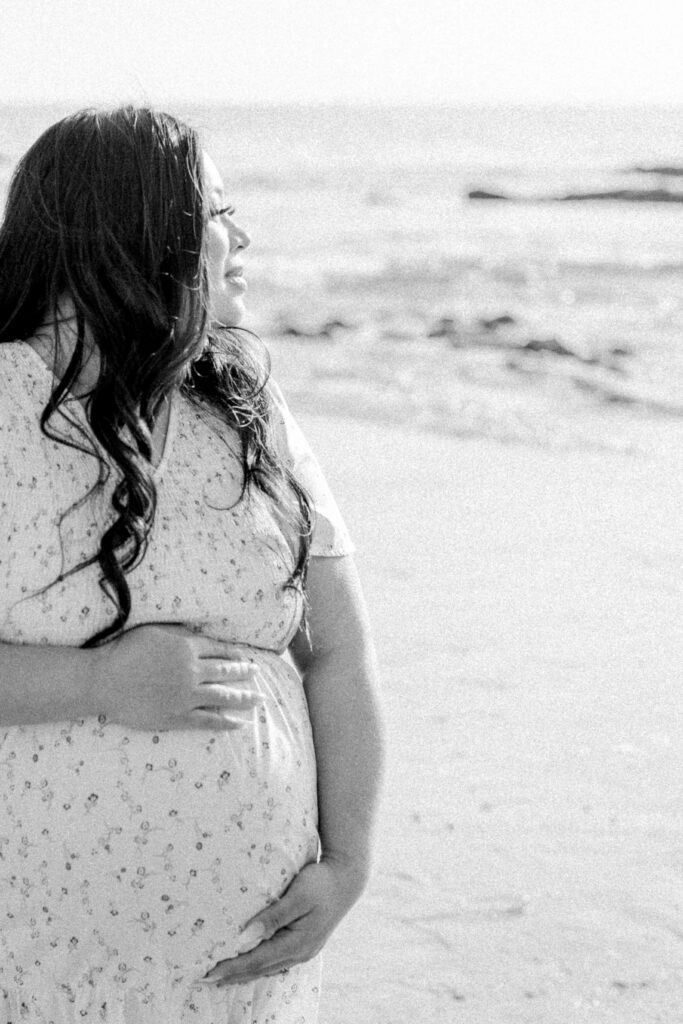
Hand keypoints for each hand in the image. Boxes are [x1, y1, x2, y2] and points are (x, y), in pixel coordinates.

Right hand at [91, 622, 261, 731]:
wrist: (105, 680)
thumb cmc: (124, 651)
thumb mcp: (154, 632)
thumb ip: (179, 633)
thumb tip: (197, 635)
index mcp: (186, 648)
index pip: (218, 650)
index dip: (234, 654)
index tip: (245, 657)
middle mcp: (192, 671)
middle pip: (225, 671)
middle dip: (244, 673)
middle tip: (258, 674)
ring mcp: (187, 695)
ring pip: (223, 696)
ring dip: (244, 697)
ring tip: (259, 699)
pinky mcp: (178, 716)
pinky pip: (208, 720)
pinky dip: (225, 722)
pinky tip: (239, 723)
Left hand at [197, 857, 367, 986]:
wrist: (347, 879)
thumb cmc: (321, 882)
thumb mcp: (297, 895)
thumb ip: (272, 917)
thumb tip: (245, 938)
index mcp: (297, 943)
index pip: (256, 960)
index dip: (231, 967)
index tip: (208, 972)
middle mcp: (300, 953)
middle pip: (260, 969)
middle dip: (232, 975)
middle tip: (204, 979)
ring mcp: (303, 951)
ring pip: (267, 968)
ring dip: (243, 973)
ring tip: (221, 977)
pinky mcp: (304, 945)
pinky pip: (275, 961)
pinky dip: (258, 966)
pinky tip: (249, 965)